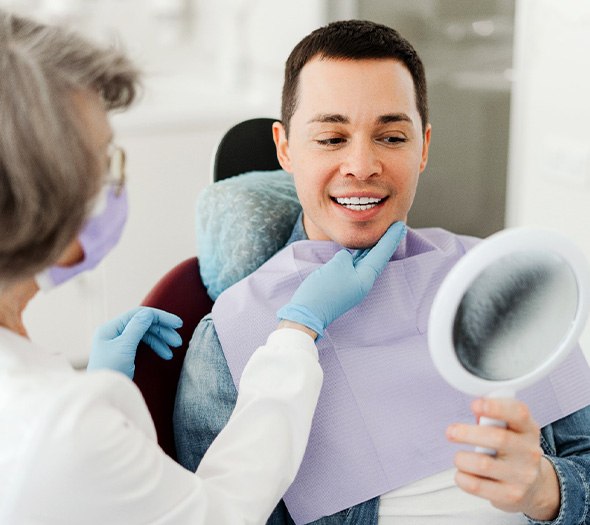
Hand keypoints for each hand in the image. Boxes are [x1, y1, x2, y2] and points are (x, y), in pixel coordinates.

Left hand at [87, 307, 182, 378]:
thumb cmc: (110, 371)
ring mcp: (118, 343)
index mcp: (111, 328)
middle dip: (162, 331)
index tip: (178, 324)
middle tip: (178, 342)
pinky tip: (165, 355)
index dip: (160, 317)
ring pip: (145, 335)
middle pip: (143, 324)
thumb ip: (137, 327)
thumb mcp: (124, 347)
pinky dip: (155, 347)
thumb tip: (149, 313)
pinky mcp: (124, 353)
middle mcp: (114, 333)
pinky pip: (142, 344)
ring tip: (172, 352)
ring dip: (160, 340)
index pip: (139, 314)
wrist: (102, 396)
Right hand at [277, 221, 406, 336]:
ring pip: (365, 261)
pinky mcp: (341, 284)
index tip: (401, 225)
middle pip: (377, 257)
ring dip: (373, 247)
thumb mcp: (337, 266)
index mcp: (365, 278)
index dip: (391, 238)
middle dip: (385, 241)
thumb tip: (346, 257)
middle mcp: (362, 282)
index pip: (382, 253)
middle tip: (396, 226)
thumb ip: (346, 256)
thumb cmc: (323, 289)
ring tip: (380, 234)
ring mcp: (352, 284)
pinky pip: (354, 266)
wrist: (307, 313)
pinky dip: (359, 255)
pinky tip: (360, 249)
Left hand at [446, 398, 559, 520]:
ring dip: (462, 458)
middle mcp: (529, 452)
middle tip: (451, 432)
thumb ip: (493, 417)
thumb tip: (476, 409)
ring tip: (460, 458)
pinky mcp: (510, 496)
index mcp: (528, 429)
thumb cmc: (514, 451)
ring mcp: (522, 476)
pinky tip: (463, 473)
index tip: (475, 404)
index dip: (496, 406)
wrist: (534, 487)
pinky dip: (462, 477)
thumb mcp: (511, 429)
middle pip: (498, 438)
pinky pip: (476, 485)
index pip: (518, 413)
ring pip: (483, 464)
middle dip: (467, 433)